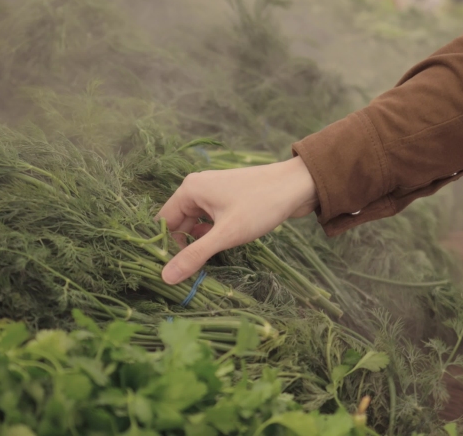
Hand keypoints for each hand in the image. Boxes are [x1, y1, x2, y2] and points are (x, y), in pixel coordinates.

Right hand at [156, 156, 318, 284]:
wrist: (299, 185)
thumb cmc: (261, 205)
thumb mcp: (226, 234)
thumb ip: (195, 255)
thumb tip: (165, 277)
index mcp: (189, 190)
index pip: (163, 222)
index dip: (163, 246)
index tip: (168, 272)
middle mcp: (197, 189)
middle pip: (178, 224)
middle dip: (181, 248)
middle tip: (185, 276)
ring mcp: (213, 194)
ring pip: (195, 224)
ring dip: (197, 244)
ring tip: (200, 268)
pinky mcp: (228, 201)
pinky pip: (210, 222)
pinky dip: (211, 237)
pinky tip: (217, 252)